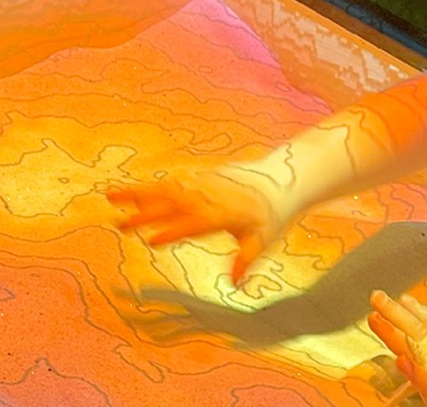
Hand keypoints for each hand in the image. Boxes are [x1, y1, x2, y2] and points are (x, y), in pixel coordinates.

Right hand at [107, 165, 292, 284]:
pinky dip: (147, 187)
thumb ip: (246, 261)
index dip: (174, 231)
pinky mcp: (197, 177)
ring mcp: (201, 184)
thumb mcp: (261, 240)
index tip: (151, 241)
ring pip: (165, 188)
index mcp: (223, 214)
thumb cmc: (268, 216)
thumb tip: (236, 287)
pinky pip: (169, 181)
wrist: (278, 180)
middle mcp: (208, 196)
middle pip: (173, 204)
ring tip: (109, 198)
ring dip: (137, 193)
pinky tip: (125, 194)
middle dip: (146, 215)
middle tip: (120, 226)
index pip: (194, 224)